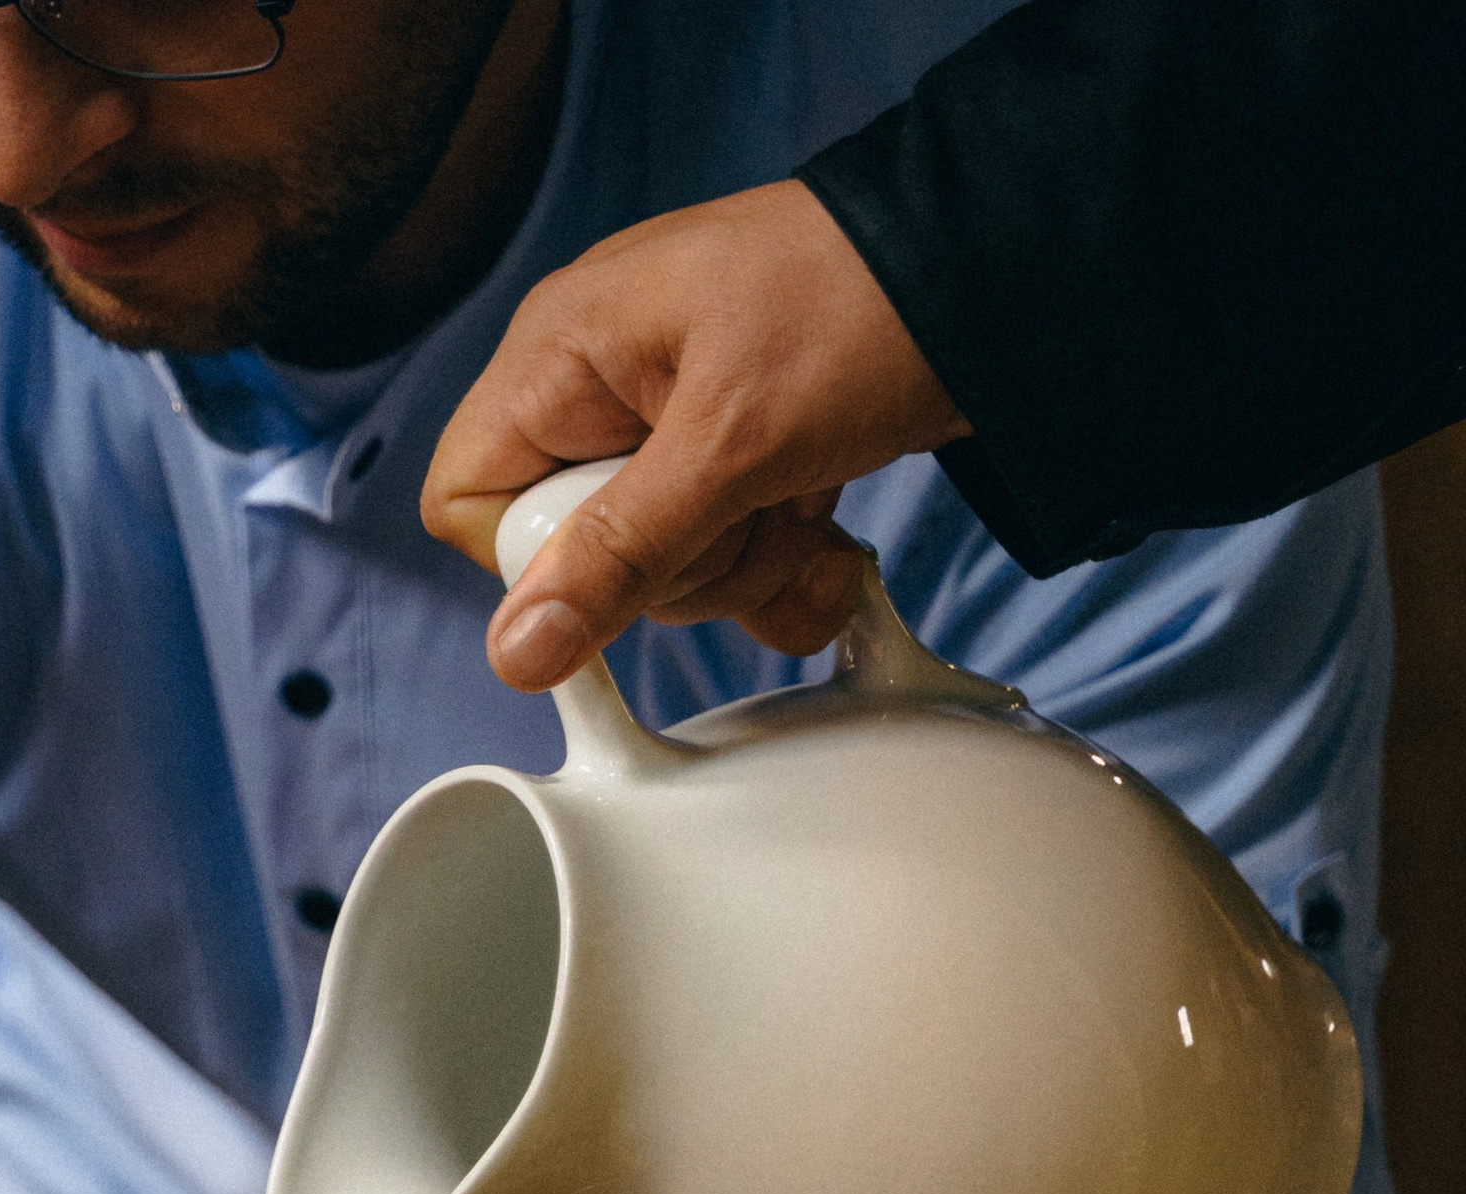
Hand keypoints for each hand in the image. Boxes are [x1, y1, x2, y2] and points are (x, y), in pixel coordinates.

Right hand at [422, 180, 963, 687]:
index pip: (468, 506)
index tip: (629, 542)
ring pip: (660, 574)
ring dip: (745, 564)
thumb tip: (516, 651)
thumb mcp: (730, 444)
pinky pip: (726, 563)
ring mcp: (673, 429)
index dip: (537, 558)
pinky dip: (785, 567)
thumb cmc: (859, 304)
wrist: (996, 269)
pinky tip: (828, 531)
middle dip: (676, 564)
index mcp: (562, 354)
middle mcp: (603, 389)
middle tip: (744, 501)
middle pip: (575, 558)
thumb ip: (617, 555)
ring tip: (802, 496)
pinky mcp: (738, 461)